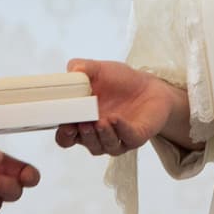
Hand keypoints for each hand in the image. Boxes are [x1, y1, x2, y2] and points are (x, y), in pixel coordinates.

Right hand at [54, 59, 182, 155]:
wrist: (149, 85)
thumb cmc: (119, 81)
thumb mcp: (98, 70)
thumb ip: (82, 68)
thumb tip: (72, 70)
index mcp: (82, 121)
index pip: (67, 137)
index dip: (64, 134)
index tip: (64, 123)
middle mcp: (98, 134)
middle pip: (86, 143)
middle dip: (83, 135)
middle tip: (82, 123)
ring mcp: (117, 138)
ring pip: (106, 146)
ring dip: (101, 135)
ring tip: (99, 121)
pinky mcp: (136, 137)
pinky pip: (128, 138)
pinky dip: (121, 129)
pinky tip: (116, 118)